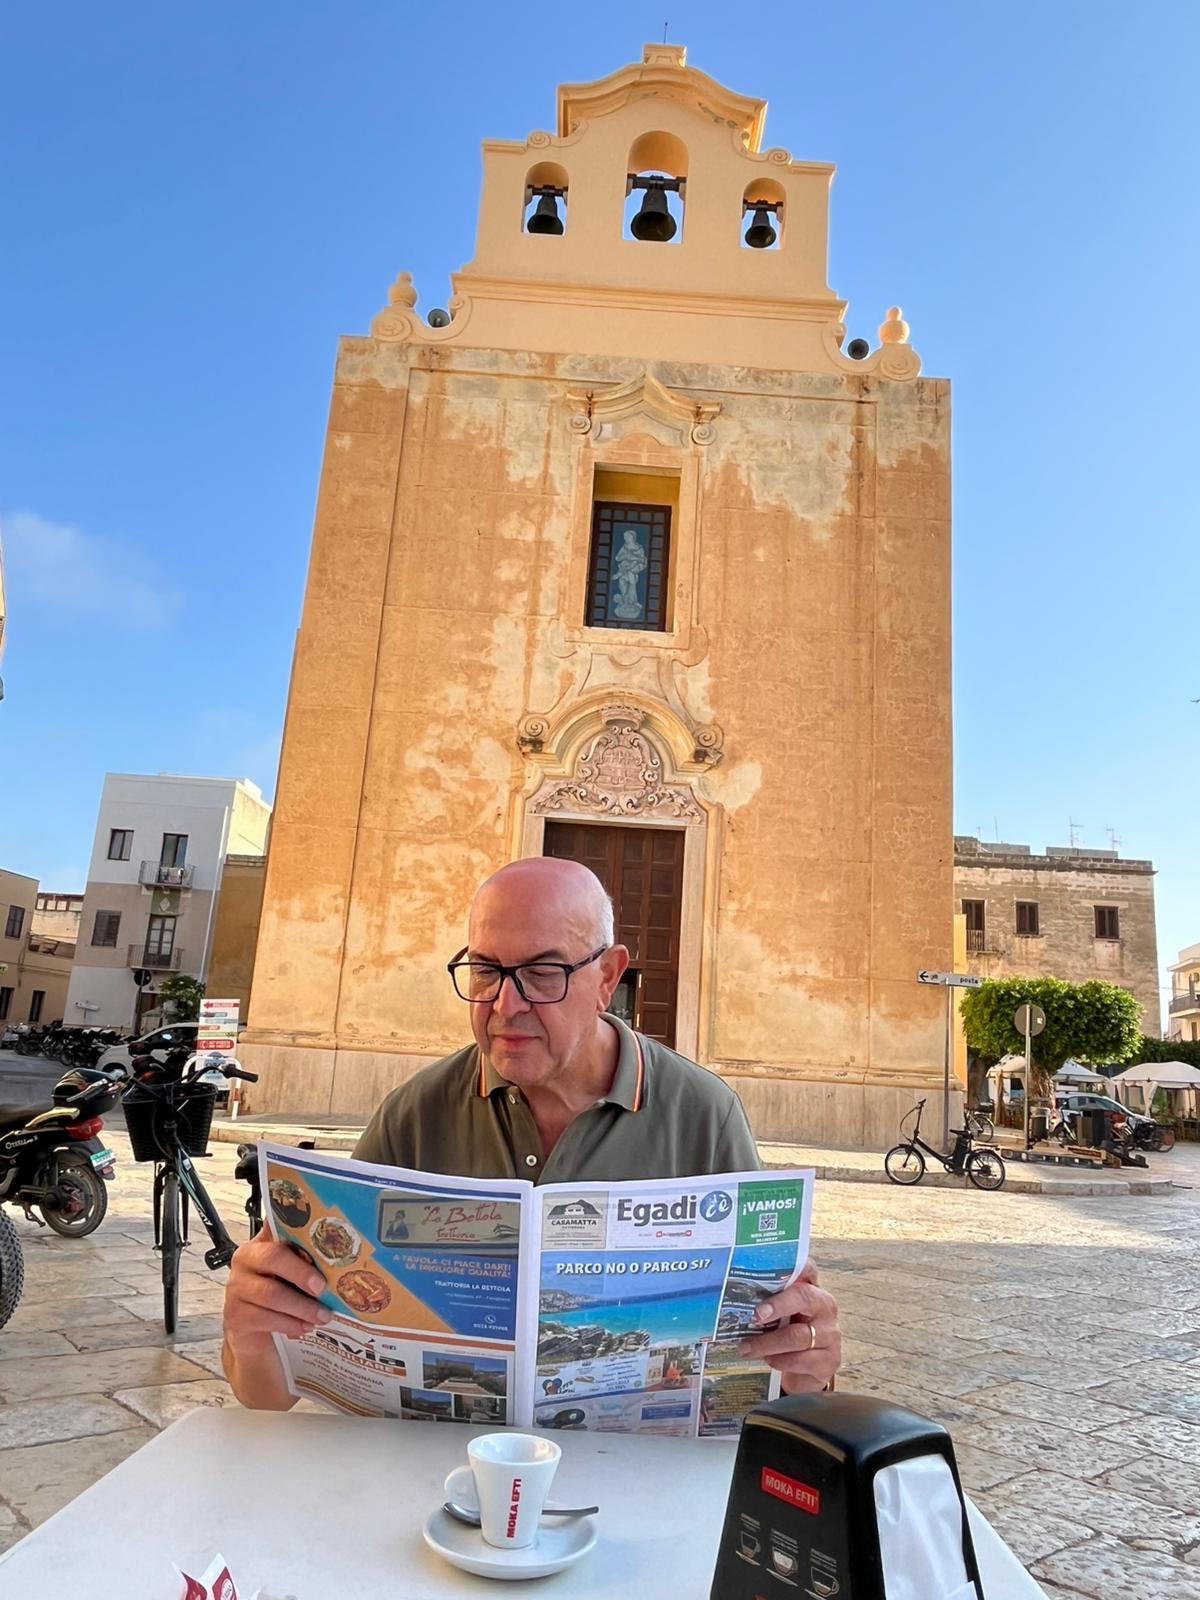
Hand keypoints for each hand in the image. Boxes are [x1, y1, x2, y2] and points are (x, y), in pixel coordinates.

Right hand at [223, 1229, 331, 1356]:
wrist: (251, 1332)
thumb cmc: (275, 1296)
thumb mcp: (288, 1275)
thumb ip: (303, 1261)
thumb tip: (340, 1257)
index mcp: (259, 1245)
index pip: (277, 1229)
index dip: (299, 1234)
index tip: (323, 1246)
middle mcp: (244, 1262)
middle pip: (273, 1258)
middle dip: (302, 1273)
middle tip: (323, 1287)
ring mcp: (236, 1290)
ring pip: (272, 1294)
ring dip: (302, 1306)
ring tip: (323, 1315)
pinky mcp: (236, 1317)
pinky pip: (267, 1318)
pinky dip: (291, 1324)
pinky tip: (306, 1326)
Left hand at [739, 1258, 840, 1393]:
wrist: (806, 1371)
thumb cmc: (789, 1335)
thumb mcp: (781, 1315)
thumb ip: (768, 1300)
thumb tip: (734, 1291)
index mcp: (813, 1290)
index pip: (807, 1269)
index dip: (789, 1269)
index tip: (767, 1275)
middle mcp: (826, 1309)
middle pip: (803, 1298)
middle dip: (776, 1307)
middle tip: (754, 1317)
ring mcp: (831, 1336)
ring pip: (796, 1336)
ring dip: (767, 1343)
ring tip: (746, 1348)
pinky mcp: (829, 1362)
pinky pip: (800, 1360)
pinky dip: (779, 1361)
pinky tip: (768, 1360)